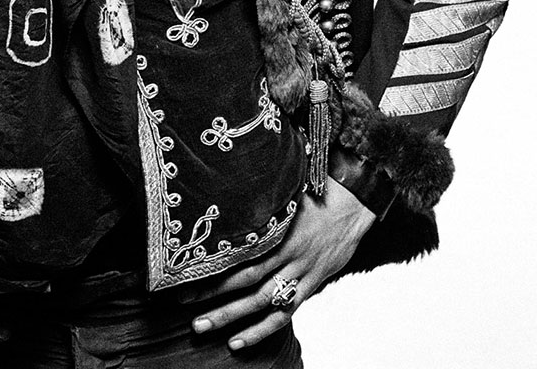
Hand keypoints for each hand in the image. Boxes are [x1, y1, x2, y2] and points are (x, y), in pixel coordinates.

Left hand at [183, 177, 375, 350]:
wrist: (353, 205)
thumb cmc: (313, 194)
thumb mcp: (284, 195)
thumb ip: (259, 206)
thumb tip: (225, 200)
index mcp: (277, 230)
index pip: (239, 252)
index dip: (213, 263)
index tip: (185, 270)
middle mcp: (287, 255)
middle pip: (246, 280)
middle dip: (213, 294)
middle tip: (184, 303)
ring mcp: (300, 273)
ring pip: (262, 301)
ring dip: (231, 316)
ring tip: (202, 325)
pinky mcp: (310, 285)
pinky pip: (285, 313)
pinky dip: (261, 330)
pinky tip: (238, 341)